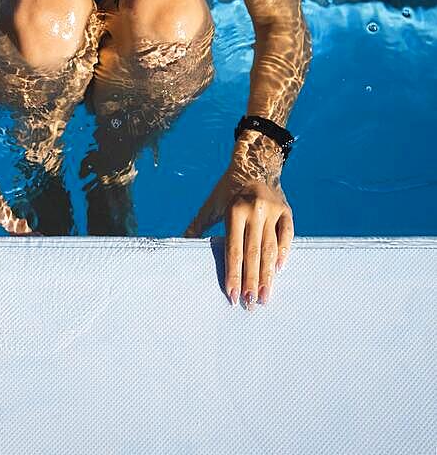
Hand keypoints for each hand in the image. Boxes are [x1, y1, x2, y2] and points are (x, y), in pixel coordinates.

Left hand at [183, 166, 293, 310]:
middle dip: (251, 281)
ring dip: (268, 275)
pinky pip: (287, 235)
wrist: (253, 165)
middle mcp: (255, 210)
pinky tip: (279, 271)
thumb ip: (198, 225)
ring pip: (270, 248)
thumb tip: (181, 243)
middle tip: (250, 304)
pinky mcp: (286, 210)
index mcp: (234, 210)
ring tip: (265, 297)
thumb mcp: (211, 204)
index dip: (233, 274)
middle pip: (253, 253)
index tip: (232, 295)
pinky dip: (285, 253)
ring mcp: (272, 210)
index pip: (234, 249)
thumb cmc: (227, 190)